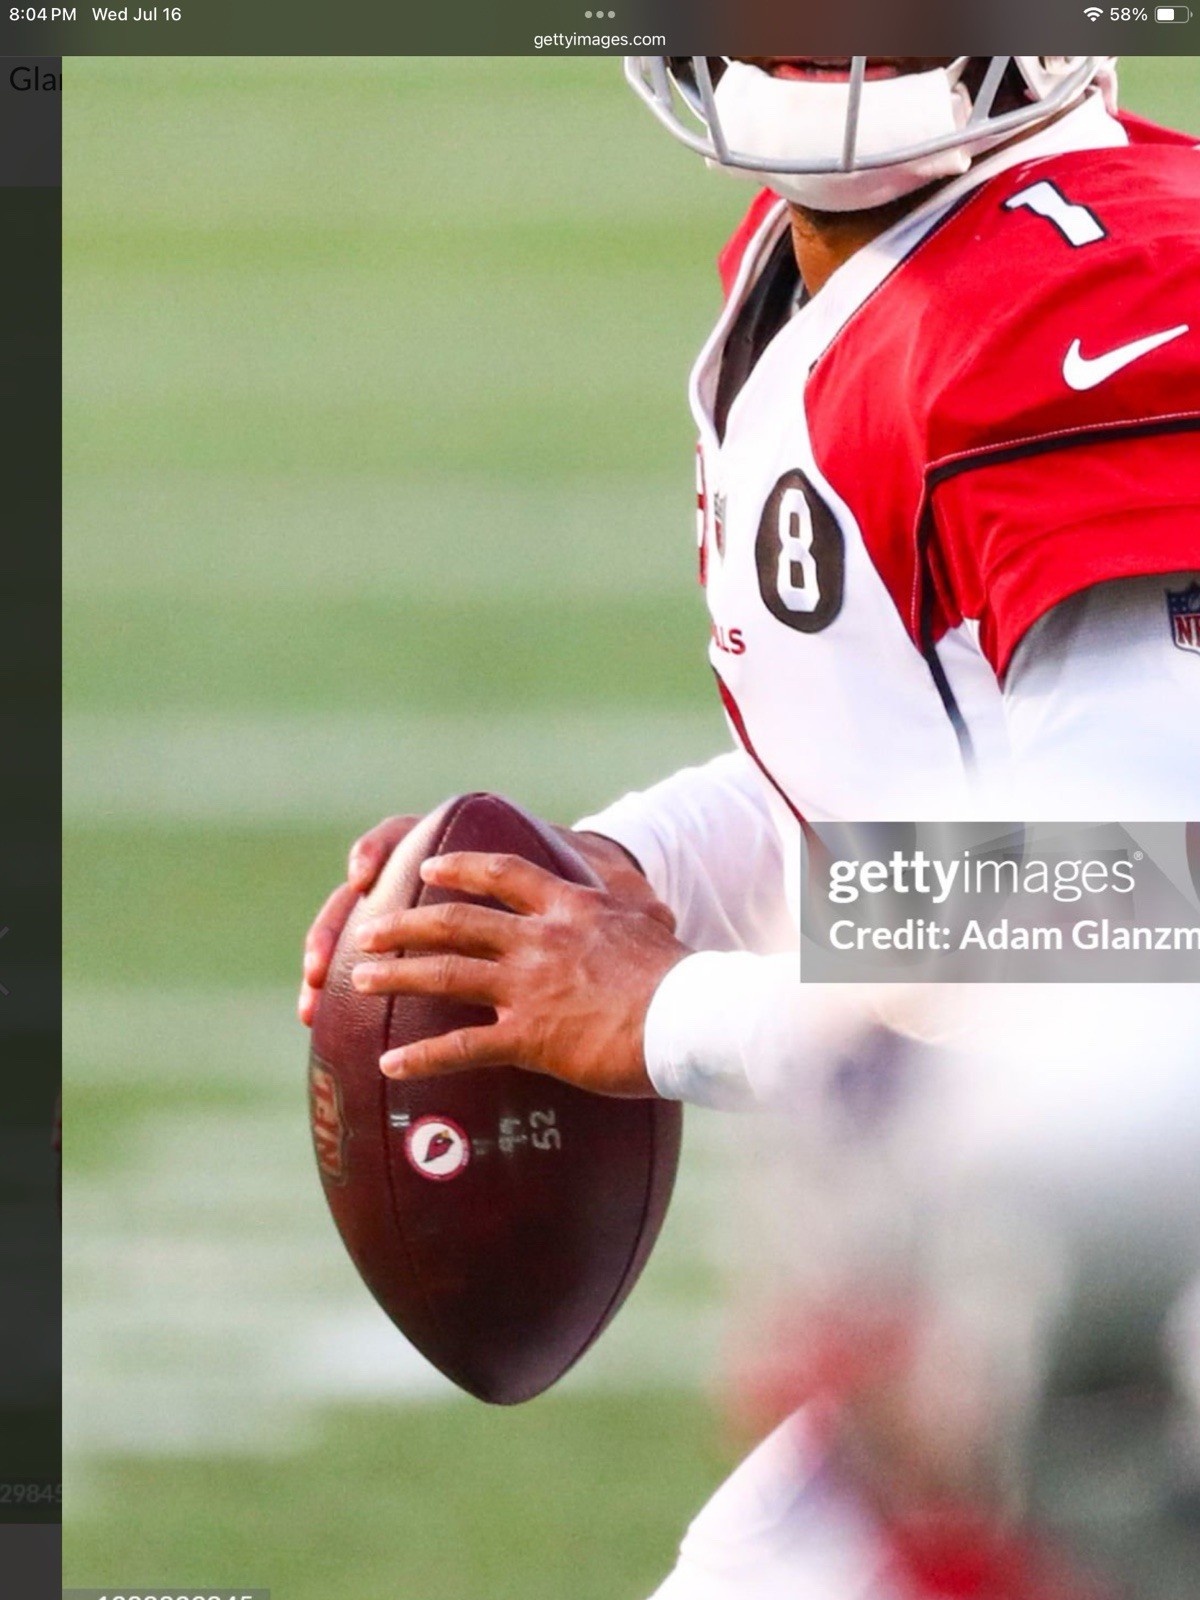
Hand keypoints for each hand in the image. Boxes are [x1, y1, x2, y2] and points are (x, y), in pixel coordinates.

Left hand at [299, 816, 672, 1026]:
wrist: (692, 1015)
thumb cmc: (683, 976)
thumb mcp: (654, 924)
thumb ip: (635, 908)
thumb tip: (646, 901)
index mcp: (570, 908)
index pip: (505, 875)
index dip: (464, 870)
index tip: (432, 868)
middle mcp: (539, 939)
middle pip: (457, 921)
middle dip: (406, 923)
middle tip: (369, 929)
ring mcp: (529, 986)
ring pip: (446, 973)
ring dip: (396, 976)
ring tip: (358, 979)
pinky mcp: (530, 1035)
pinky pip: (462, 1046)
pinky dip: (422, 1057)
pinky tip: (391, 1065)